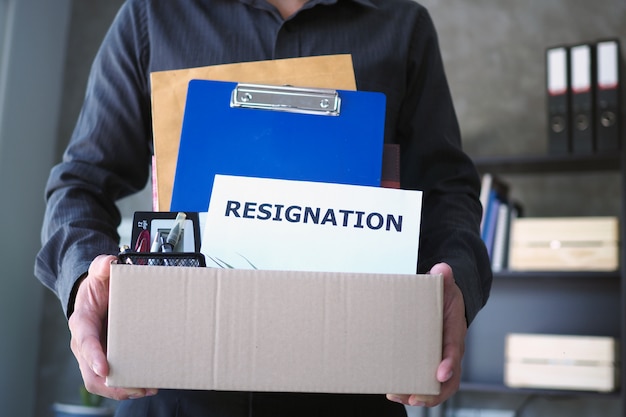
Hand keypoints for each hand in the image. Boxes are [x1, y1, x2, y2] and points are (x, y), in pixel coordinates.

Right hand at [68, 254, 157, 399]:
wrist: (97, 293)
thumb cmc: (97, 286)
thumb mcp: (98, 273)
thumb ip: (102, 266)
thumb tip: (109, 262)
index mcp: (82, 322)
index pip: (84, 342)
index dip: (93, 357)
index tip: (104, 368)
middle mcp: (85, 343)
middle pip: (91, 373)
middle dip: (112, 384)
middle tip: (136, 387)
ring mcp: (95, 354)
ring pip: (102, 382)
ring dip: (123, 389)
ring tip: (147, 388)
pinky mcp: (108, 358)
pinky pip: (114, 378)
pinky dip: (128, 385)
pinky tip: (147, 384)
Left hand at [386, 262, 466, 406]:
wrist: (445, 303)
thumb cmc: (445, 297)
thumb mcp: (446, 285)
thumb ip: (444, 277)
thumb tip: (442, 268)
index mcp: (455, 333)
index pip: (455, 351)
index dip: (450, 364)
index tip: (441, 373)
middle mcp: (450, 352)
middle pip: (449, 379)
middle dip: (433, 392)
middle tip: (415, 397)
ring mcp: (439, 360)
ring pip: (435, 386)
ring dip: (418, 395)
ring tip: (398, 396)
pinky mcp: (428, 363)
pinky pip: (424, 382)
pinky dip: (411, 390)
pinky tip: (394, 391)